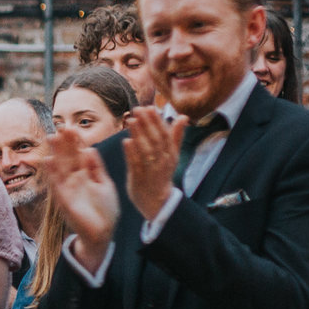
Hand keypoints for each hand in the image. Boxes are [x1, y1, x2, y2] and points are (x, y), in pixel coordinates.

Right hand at [34, 129, 119, 264]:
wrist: (103, 232)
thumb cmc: (105, 210)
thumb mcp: (104, 184)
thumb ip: (97, 168)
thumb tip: (90, 149)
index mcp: (85, 175)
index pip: (78, 154)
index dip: (75, 142)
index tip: (72, 128)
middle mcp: (74, 180)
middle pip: (67, 157)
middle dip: (64, 143)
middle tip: (60, 127)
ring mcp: (68, 189)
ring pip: (60, 167)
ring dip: (55, 153)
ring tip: (52, 137)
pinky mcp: (64, 200)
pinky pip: (56, 184)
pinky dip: (52, 173)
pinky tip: (48, 160)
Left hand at [122, 106, 179, 222]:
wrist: (157, 200)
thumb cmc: (162, 174)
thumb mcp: (172, 155)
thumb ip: (176, 136)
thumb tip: (183, 117)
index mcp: (171, 154)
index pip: (165, 134)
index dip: (158, 121)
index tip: (150, 107)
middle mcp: (162, 161)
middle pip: (156, 140)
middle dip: (147, 123)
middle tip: (138, 109)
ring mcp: (151, 170)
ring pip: (146, 150)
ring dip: (138, 135)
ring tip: (131, 120)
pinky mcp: (139, 178)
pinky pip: (135, 164)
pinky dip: (131, 153)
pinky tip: (126, 141)